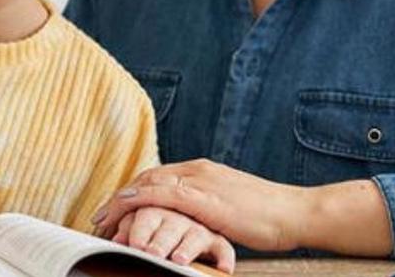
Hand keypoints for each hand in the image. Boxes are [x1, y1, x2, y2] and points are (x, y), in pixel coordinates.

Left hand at [93, 159, 310, 252]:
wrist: (295, 212)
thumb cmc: (269, 216)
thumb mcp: (232, 209)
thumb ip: (209, 210)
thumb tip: (192, 224)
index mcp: (205, 171)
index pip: (158, 177)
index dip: (133, 193)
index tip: (115, 211)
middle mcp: (199, 170)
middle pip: (147, 177)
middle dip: (120, 197)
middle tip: (99, 218)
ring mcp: (201, 180)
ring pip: (149, 183)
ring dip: (121, 200)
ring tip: (102, 220)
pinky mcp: (204, 196)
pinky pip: (162, 193)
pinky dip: (138, 199)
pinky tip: (124, 209)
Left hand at [109, 206, 234, 272]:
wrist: (210, 206)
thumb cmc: (167, 219)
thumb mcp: (150, 218)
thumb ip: (133, 225)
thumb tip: (115, 240)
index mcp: (160, 205)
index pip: (147, 212)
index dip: (137, 228)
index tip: (129, 244)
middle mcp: (181, 214)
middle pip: (170, 225)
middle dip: (160, 240)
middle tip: (152, 253)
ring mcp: (201, 226)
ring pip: (195, 234)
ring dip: (187, 247)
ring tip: (179, 260)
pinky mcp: (218, 238)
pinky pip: (224, 246)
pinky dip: (224, 257)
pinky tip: (222, 268)